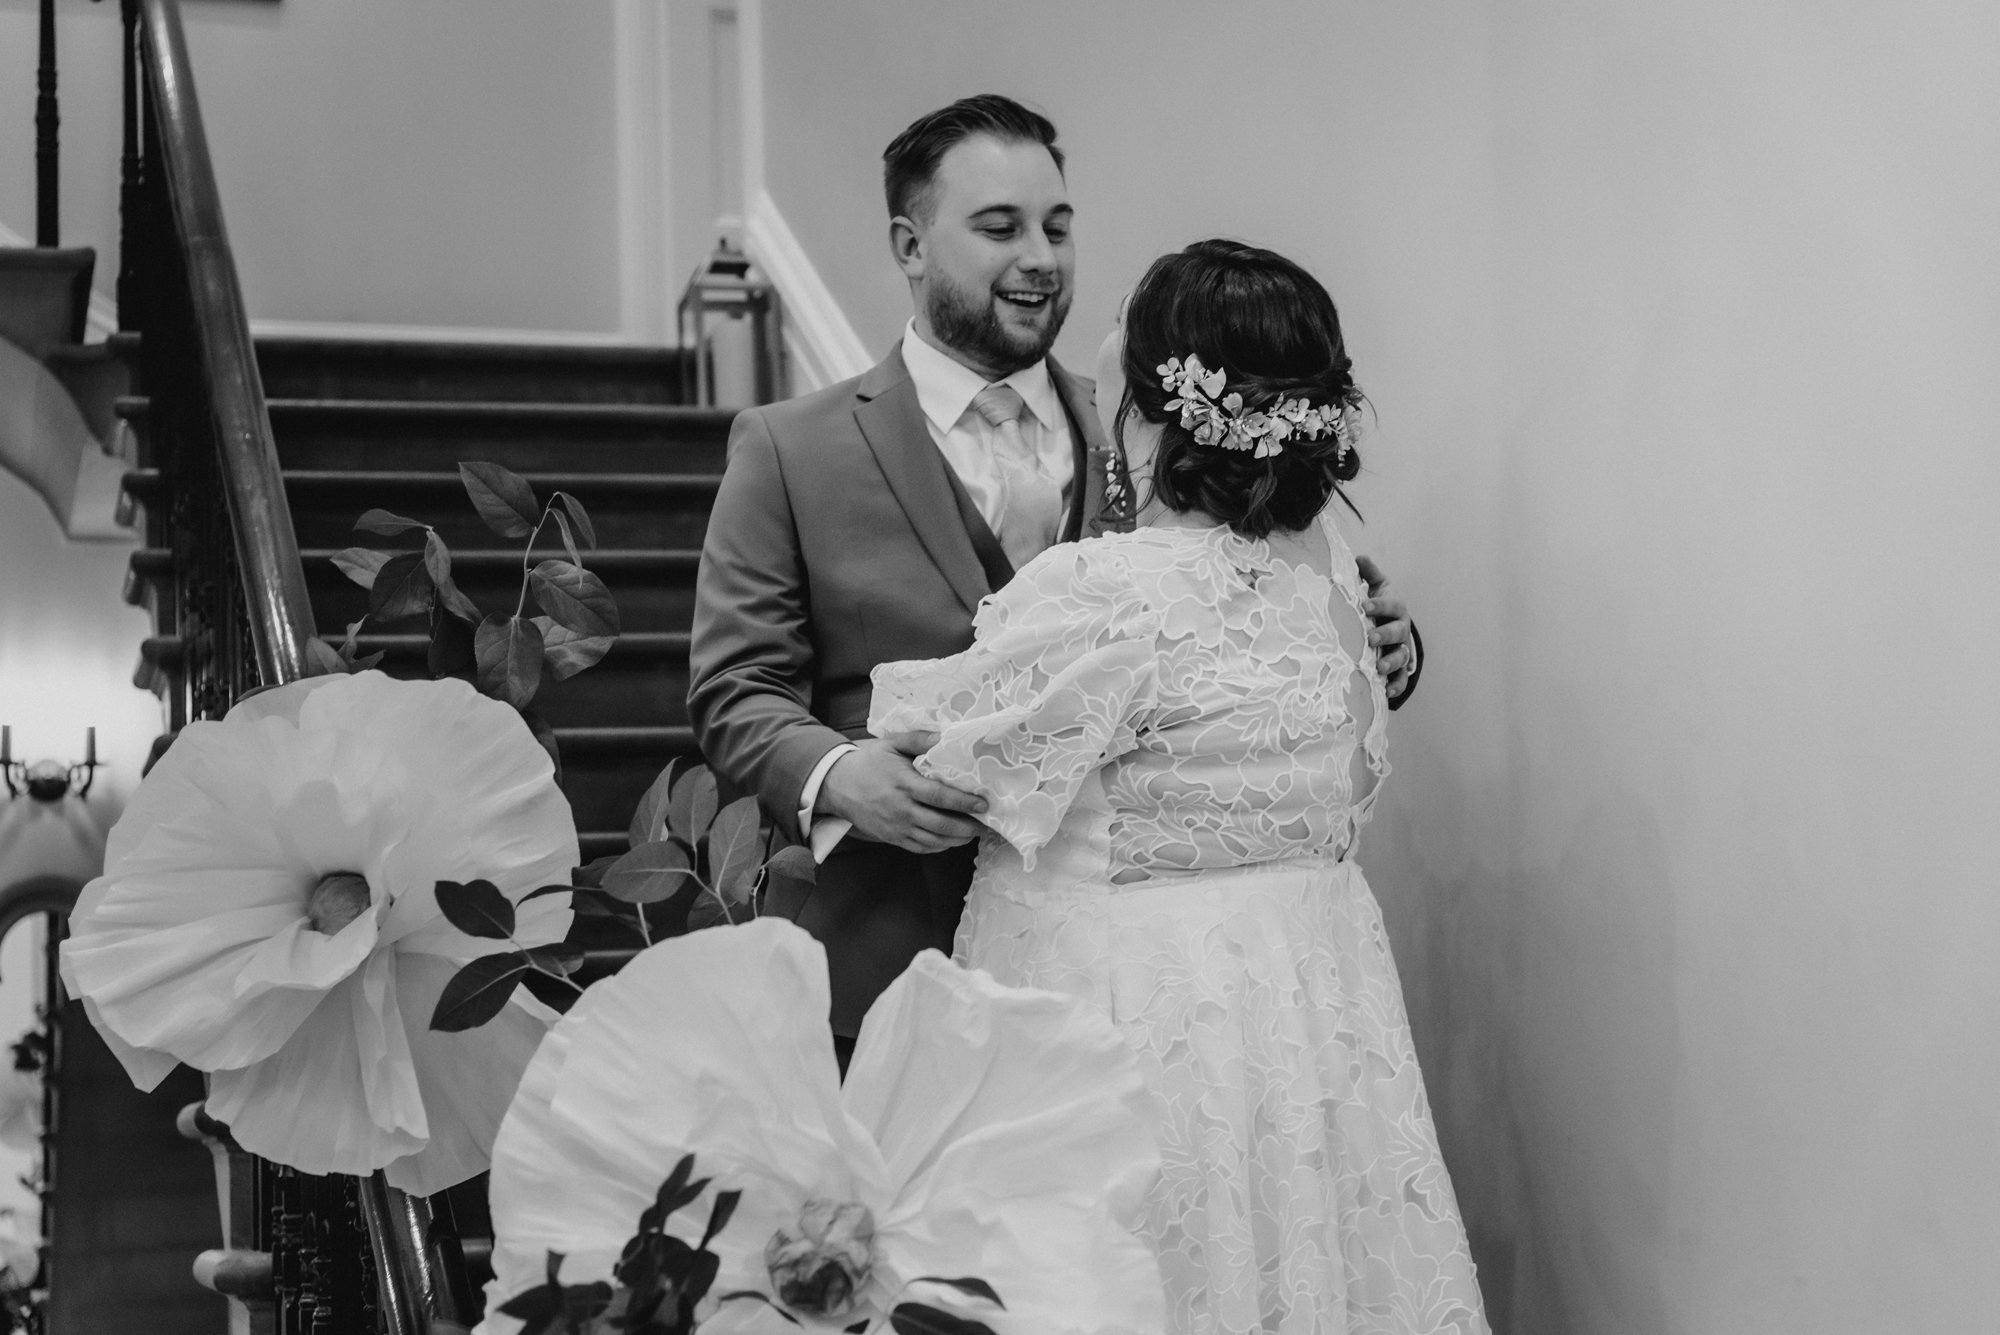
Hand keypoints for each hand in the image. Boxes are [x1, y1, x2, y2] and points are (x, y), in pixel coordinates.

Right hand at [818, 732, 988, 854]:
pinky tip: (951, 840)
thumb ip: (919, 740)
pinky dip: (939, 847)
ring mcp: (896, 827)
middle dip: (967, 827)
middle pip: (940, 824)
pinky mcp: (891, 838)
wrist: (836, 784)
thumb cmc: (867, 762)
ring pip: (933, 841)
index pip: (939, 797)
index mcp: (904, 784)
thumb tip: (946, 735)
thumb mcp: (891, 744)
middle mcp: (901, 809)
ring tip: (973, 833)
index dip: (964, 803)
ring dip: (956, 840)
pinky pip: (920, 847)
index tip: (983, 804)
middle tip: (985, 824)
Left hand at [1355, 554, 1416, 700]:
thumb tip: (1358, 557)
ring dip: (1392, 662)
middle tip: (1370, 639)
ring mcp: (1401, 648)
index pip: (1389, 604)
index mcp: (1395, 607)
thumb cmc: (1377, 604)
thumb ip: (1368, 573)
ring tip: (1379, 668)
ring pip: (1402, 656)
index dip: (1378, 605)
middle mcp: (1401, 628)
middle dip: (1385, 636)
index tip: (1364, 606)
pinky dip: (1397, 685)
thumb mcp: (1375, 586)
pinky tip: (1387, 692)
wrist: (1389, 623)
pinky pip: (1402, 678)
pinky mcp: (1399, 667)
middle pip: (1398, 632)